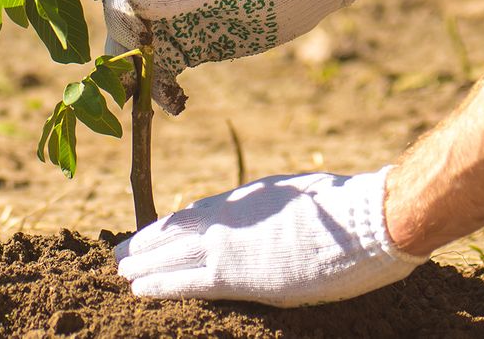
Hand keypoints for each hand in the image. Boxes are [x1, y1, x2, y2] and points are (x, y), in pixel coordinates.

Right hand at [102, 0, 352, 112]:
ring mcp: (176, 15)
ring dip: (141, 76)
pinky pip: (164, 64)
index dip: (121, 16)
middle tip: (132, 86)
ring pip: (141, 49)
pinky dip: (163, 85)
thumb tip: (130, 3)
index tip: (141, 41)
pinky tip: (176, 104)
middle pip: (125, 22)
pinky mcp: (191, 39)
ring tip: (153, 102)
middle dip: (123, 54)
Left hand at [115, 167, 423, 305]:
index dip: (174, 226)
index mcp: (248, 200)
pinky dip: (159, 283)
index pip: (199, 213)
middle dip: (148, 243)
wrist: (362, 223)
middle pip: (177, 231)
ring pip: (172, 253)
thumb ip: (277, 208)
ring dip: (144, 262)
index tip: (158, 232)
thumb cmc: (346, 210)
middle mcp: (232, 218)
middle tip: (121, 253)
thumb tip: (274, 216)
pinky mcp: (235, 274)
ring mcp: (231, 245)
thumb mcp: (302, 197)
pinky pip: (185, 280)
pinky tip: (139, 288)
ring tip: (121, 269)